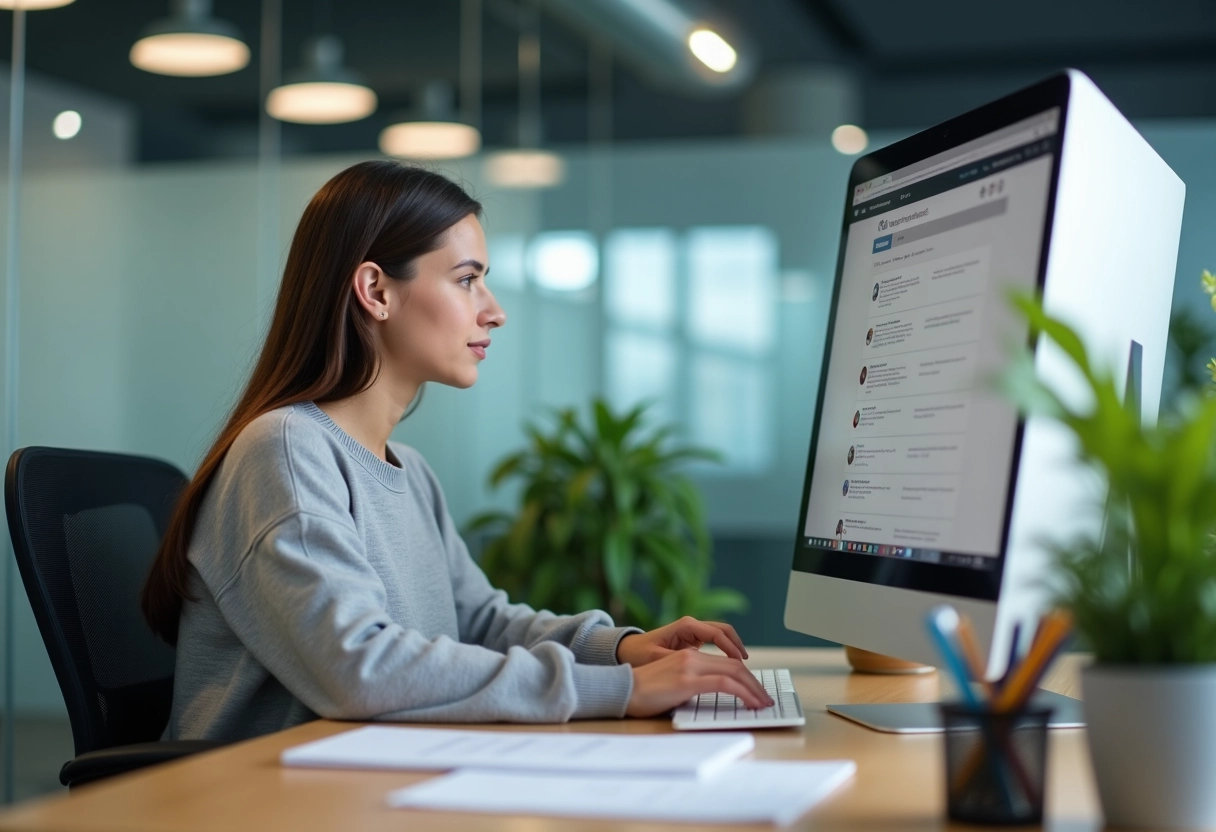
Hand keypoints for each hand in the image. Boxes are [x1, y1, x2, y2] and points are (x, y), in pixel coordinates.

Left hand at [616, 616, 747, 666]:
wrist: (627, 650)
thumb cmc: (640, 654)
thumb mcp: (658, 659)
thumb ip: (679, 661)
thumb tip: (700, 668)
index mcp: (686, 626)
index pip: (717, 634)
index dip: (732, 648)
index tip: (741, 663)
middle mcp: (692, 626)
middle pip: (725, 631)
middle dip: (739, 647)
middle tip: (749, 667)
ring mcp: (693, 632)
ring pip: (722, 636)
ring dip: (734, 649)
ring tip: (745, 668)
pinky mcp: (692, 640)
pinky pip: (716, 643)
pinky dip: (726, 652)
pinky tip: (732, 667)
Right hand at [626, 649, 773, 716]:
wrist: (623, 691)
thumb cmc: (644, 693)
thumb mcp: (673, 684)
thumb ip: (692, 684)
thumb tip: (712, 697)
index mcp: (688, 655)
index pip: (726, 663)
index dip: (746, 676)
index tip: (756, 691)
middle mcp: (692, 656)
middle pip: (735, 666)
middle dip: (754, 683)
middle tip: (765, 699)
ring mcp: (690, 666)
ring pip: (734, 672)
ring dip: (753, 689)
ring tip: (763, 704)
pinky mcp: (688, 680)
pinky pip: (725, 684)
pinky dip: (743, 693)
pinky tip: (750, 703)